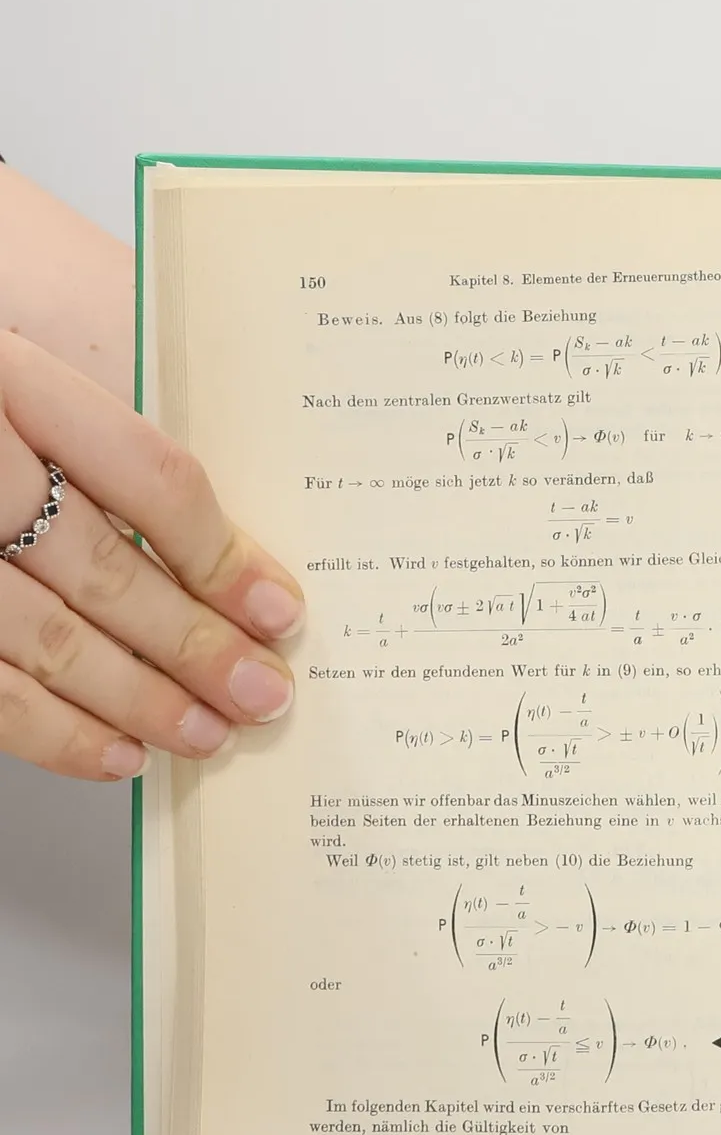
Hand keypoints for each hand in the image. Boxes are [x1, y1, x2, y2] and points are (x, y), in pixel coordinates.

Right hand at [0, 330, 302, 780]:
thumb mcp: (27, 393)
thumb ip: (102, 456)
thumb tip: (222, 566)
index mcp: (11, 380)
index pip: (146, 477)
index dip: (222, 555)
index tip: (279, 611)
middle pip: (103, 569)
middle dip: (196, 646)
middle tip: (261, 694)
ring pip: (46, 638)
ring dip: (139, 700)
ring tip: (206, 734)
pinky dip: (56, 731)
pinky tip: (117, 753)